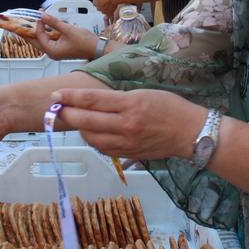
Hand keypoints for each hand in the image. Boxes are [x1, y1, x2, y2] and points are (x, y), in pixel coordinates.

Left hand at [35, 13, 98, 59]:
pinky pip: (51, 39)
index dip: (39, 24)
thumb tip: (42, 15)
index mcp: (51, 51)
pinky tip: (49, 24)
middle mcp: (52, 52)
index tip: (40, 14)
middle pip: (37, 41)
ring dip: (41, 30)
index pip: (39, 36)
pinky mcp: (61, 47)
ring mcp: (56, 51)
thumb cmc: (84, 42)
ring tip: (39, 19)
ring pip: (44, 39)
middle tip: (25, 22)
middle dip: (32, 31)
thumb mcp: (67, 29)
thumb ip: (54, 22)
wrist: (97, 48)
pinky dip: (49, 32)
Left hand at [51, 88, 204, 160]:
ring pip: (91, 138)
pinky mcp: (129, 154)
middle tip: (57, 107)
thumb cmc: (171, 107)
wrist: (191, 133)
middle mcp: (126, 125)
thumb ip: (119, 98)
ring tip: (76, 119)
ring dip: (80, 128)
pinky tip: (93, 133)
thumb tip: (93, 100)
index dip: (70, 97)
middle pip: (86, 120)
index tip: (56, 94)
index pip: (92, 100)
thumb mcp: (145, 93)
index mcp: (130, 104)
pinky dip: (93, 141)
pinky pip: (103, 149)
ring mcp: (127, 142)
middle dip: (67, 113)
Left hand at [92, 0, 121, 18]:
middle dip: (100, 5)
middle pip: (98, 8)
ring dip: (104, 9)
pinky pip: (108, 15)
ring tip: (108, 5)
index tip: (100, 0)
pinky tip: (111, 13)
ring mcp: (104, 11)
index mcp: (95, 2)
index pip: (94, 3)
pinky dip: (109, 14)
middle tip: (104, 2)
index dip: (97, 1)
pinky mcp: (109, 13)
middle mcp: (98, 7)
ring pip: (103, 11)